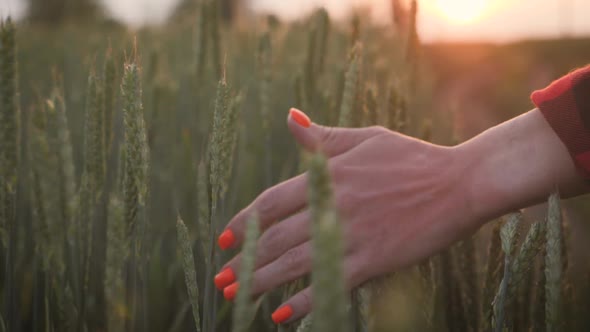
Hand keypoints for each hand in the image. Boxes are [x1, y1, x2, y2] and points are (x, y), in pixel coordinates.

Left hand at [214, 108, 477, 323]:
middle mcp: (332, 207)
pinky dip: (302, 302)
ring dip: (260, 282)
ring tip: (234, 295)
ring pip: (294, 264)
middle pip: (275, 238)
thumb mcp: (366, 139)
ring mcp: (351, 235)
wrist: (460, 183)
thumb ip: (323, 138)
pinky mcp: (373, 261)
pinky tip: (280, 316)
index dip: (243, 223)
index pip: (271, 203)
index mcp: (327, 176)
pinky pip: (329, 284)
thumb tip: (290, 118)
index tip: (224, 239)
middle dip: (243, 260)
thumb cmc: (412, 158)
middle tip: (222, 276)